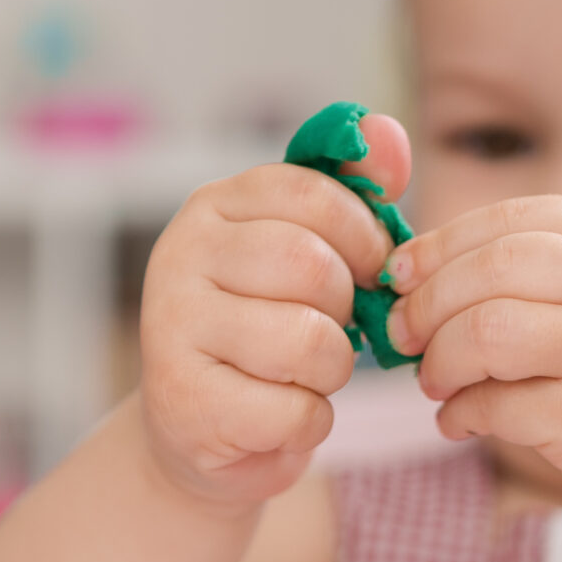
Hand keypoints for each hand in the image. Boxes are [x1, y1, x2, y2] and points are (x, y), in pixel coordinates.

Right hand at [138, 116, 412, 510]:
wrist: (197, 430)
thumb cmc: (265, 331)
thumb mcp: (306, 251)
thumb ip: (352, 193)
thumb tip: (389, 131)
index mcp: (213, 205)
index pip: (311, 194)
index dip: (362, 237)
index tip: (364, 270)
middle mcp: (179, 255)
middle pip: (311, 266)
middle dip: (345, 310)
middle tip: (329, 330)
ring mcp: (172, 328)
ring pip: (309, 342)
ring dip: (332, 372)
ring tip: (305, 375)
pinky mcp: (184, 401)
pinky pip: (293, 410)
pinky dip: (309, 422)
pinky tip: (281, 415)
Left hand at [385, 196, 561, 543]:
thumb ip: (547, 275)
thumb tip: (416, 274)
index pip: (516, 219)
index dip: (443, 243)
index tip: (399, 272)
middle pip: (493, 268)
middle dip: (429, 301)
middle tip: (402, 334)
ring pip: (487, 331)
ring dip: (441, 359)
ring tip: (435, 382)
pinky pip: (497, 404)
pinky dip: (461, 413)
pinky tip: (460, 422)